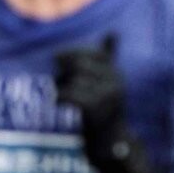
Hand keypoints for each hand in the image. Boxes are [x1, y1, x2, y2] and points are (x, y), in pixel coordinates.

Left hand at [54, 39, 128, 163]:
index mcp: (116, 71)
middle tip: (59, 82)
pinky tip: (58, 103)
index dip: (71, 53)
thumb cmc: (102, 106)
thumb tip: (113, 32)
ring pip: (73, 80)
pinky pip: (69, 94)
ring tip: (62, 97)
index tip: (57, 59)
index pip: (90, 53)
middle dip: (65, 72)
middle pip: (79, 65)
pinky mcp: (96, 108)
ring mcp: (107, 95)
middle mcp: (116, 81)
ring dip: (60, 87)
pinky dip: (59, 98)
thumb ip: (107, 57)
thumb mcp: (105, 80)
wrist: (109, 140)